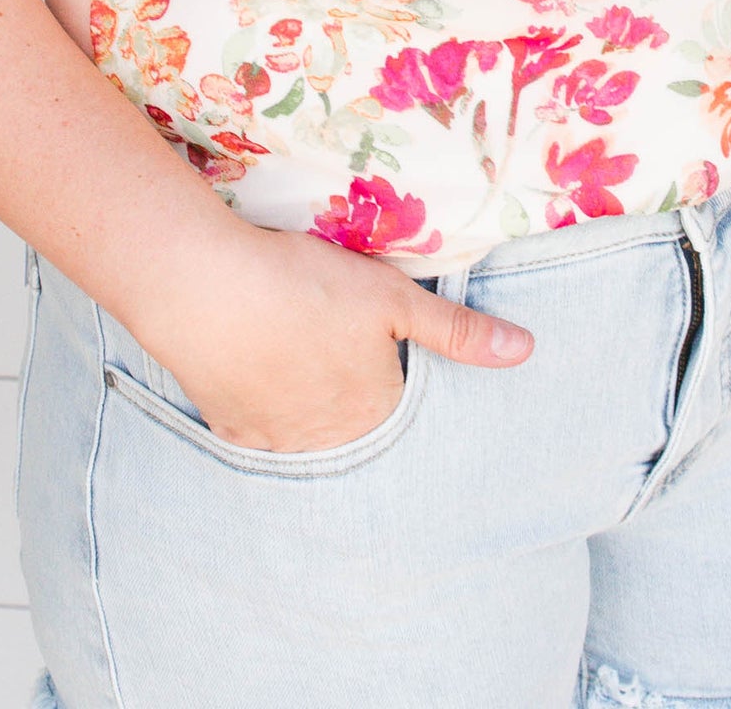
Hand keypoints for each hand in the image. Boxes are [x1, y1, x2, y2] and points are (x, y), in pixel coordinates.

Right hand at [130, 215, 533, 454]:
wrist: (205, 288)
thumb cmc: (306, 286)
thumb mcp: (394, 298)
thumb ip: (458, 331)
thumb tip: (525, 351)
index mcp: (376, 414)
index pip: (404, 409)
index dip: (396, 373)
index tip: (379, 343)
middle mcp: (330, 442)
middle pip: (357, 425)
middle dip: (355, 392)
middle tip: (336, 340)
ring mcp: (276, 441)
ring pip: (309, 431)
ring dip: (311, 400)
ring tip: (301, 347)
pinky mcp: (231, 428)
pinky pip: (260, 429)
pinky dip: (266, 401)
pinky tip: (262, 365)